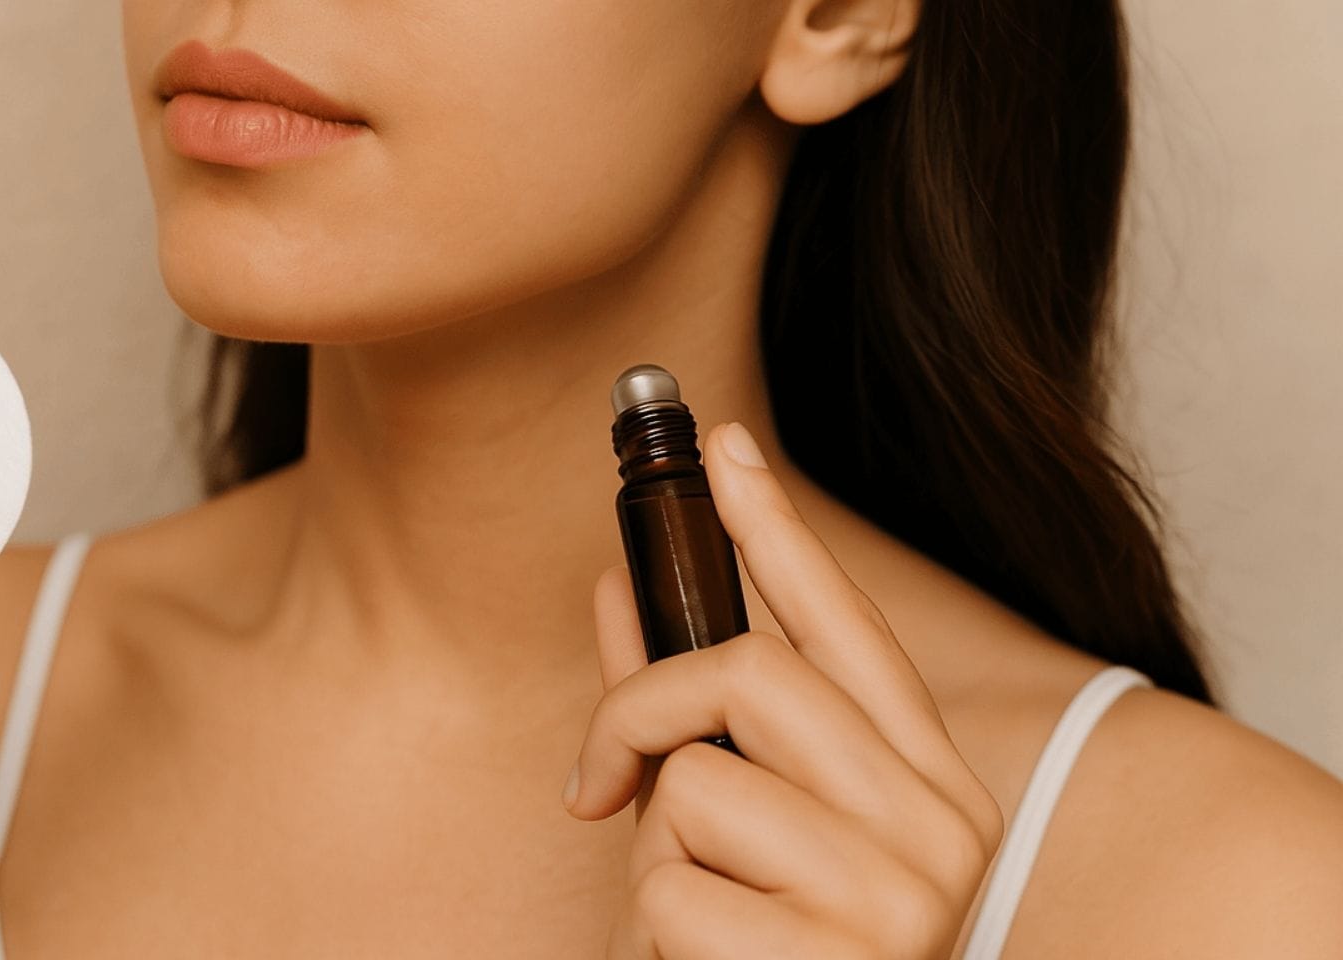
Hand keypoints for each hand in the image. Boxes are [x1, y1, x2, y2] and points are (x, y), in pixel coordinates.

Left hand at [565, 422, 1004, 958]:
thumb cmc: (775, 956)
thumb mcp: (739, 832)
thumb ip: (692, 722)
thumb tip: (620, 595)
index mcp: (929, 786)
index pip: (850, 626)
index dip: (778, 530)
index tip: (721, 443)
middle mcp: (937, 828)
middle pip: (748, 673)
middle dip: (639, 710)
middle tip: (600, 778)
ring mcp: (896, 898)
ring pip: (696, 786)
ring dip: (658, 859)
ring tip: (704, 919)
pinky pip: (671, 890)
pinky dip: (652, 932)